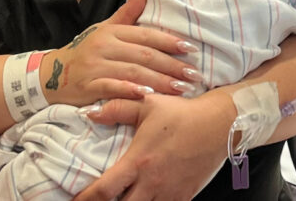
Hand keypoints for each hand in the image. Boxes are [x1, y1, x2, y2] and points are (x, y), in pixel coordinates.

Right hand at [41, 0, 203, 106]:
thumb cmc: (86, 51)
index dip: (169, 42)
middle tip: (194, 75)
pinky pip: (112, 88)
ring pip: (133, 73)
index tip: (191, 49)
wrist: (51, 75)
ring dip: (159, 82)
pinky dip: (130, 92)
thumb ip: (128, 13)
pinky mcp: (88, 86)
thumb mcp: (105, 29)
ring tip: (181, 88)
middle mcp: (104, 47)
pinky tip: (148, 96)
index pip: (146, 35)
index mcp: (112, 32)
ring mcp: (96, 66)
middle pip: (144, 56)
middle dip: (172, 66)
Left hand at [73, 92, 235, 200]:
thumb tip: (90, 113)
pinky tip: (148, 199)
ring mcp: (170, 192)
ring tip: (125, 199)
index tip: (76, 200)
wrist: (220, 124)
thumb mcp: (148, 104)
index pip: (104, 190)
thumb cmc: (182, 113)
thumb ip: (117, 109)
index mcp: (138, 162)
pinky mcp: (185, 196)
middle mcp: (152, 182)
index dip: (85, 200)